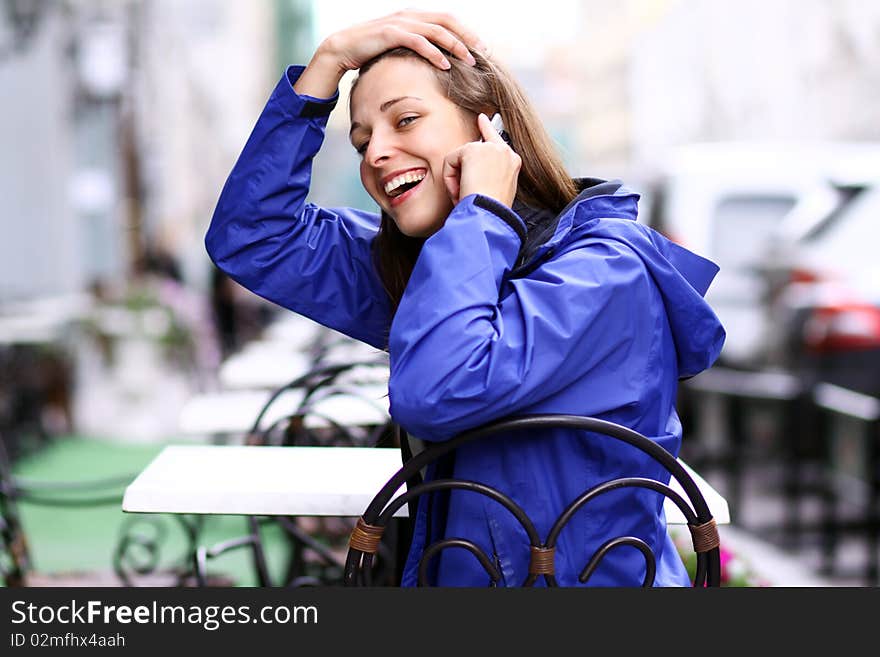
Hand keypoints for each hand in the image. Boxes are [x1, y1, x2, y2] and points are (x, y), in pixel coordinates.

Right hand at [325, 10, 483, 70]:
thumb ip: (416, 49)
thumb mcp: (398, 48)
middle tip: (482, 53)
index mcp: (414, 17)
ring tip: (469, 61)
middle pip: (447, 21)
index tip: (480, 49)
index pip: (446, 20)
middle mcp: (410, 16)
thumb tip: (434, 61)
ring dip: (456, 45)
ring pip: (436, 30)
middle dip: (467, 36)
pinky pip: (419, 42)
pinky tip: (445, 65)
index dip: (465, 32)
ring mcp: (401, 23)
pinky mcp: (391, 34)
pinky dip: (434, 53)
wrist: (342, 48)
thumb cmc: (371, 52)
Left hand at [443, 113, 520, 206]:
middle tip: (461, 174)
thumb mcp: (497, 192)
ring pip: (461, 159)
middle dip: (461, 161)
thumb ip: (489, 177)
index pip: (497, 140)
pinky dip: (450, 179)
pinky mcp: (473, 150)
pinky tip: (459, 191)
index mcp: (512, 162)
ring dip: (457, 179)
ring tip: (463, 196)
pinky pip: (450, 161)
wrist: (490, 212)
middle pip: (475, 145)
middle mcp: (504, 151)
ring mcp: (489, 148)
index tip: (481, 118)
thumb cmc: (492, 211)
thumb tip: (471, 175)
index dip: (487, 128)